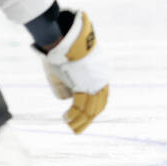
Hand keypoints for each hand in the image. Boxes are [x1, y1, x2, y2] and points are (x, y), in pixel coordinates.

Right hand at [36, 10, 108, 133]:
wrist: (65, 37)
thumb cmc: (65, 48)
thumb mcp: (69, 66)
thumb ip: (69, 83)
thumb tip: (68, 97)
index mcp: (100, 74)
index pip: (101, 95)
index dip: (93, 107)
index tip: (85, 115)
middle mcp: (101, 80)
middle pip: (98, 105)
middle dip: (88, 118)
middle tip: (78, 128)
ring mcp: (94, 83)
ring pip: (89, 108)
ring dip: (80, 120)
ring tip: (72, 128)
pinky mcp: (84, 86)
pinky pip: (80, 106)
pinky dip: (73, 116)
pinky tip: (66, 120)